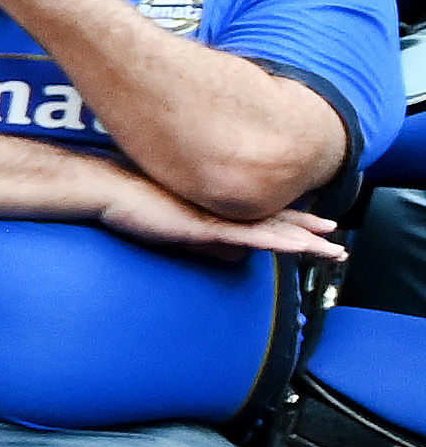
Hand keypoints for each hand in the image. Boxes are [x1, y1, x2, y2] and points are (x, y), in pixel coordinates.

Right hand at [97, 185, 344, 264]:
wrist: (109, 190)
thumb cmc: (133, 207)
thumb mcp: (177, 231)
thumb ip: (207, 242)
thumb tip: (233, 257)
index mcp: (218, 210)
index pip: (265, 220)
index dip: (295, 225)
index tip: (320, 231)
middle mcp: (223, 210)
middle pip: (277, 224)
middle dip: (311, 234)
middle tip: (338, 245)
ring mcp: (217, 216)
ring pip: (272, 231)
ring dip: (305, 242)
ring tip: (332, 251)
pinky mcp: (206, 224)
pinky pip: (249, 235)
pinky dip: (277, 241)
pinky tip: (299, 247)